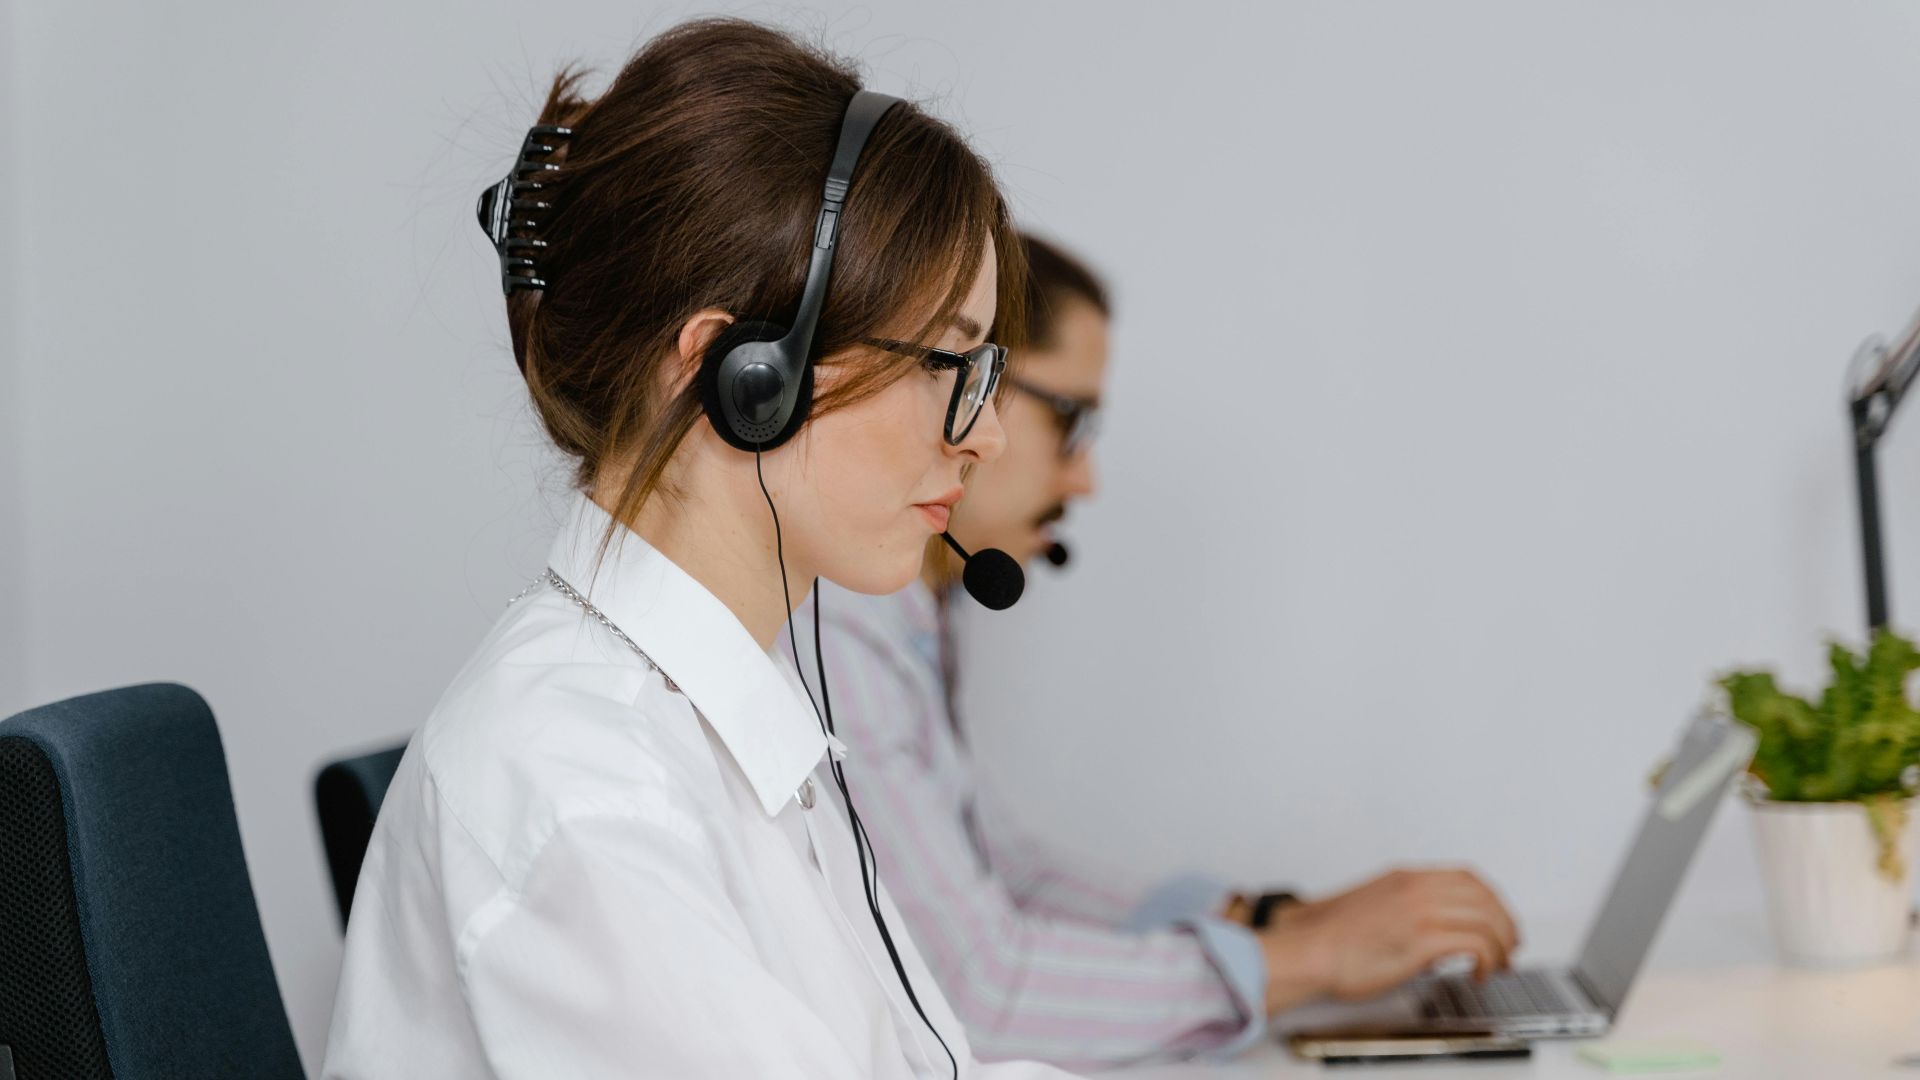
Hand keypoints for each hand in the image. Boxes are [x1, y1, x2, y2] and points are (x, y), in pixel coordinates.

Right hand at [1255, 867, 1519, 1011]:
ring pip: (1486, 918)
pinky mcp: (1422, 939)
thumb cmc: (1331, 939)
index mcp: (1405, 877)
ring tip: (1499, 963)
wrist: (1307, 951)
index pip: (1467, 877)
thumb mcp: (1373, 906)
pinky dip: (1488, 959)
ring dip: (1501, 944)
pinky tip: (1479, 974)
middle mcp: (1417, 888)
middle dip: (1504, 922)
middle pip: (1484, 896)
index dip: (1491, 900)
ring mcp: (1421, 911)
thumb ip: (1404, 909)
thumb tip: (1428, 931)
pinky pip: (1477, 944)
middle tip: (1509, 946)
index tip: (1497, 920)